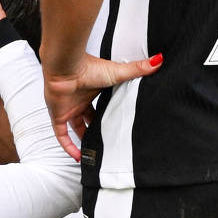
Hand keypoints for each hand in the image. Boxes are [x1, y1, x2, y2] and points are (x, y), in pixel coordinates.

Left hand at [45, 54, 160, 158]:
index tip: (116, 124)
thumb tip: (159, 60)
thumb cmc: (89, 67)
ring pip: (75, 128)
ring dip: (83, 139)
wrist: (66, 67)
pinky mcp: (58, 116)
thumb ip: (137, 69)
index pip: (100, 105)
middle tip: (107, 141)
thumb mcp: (118, 72)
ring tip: (94, 152)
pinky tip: (77, 157)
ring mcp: (68, 108)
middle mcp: (79, 100)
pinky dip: (68, 146)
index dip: (106, 115)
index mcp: (92, 90)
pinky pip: (62, 135)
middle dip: (96, 129)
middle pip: (88, 118)